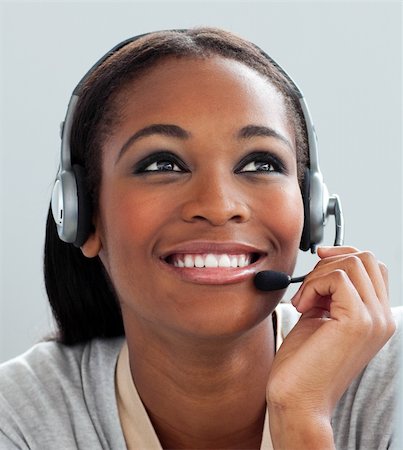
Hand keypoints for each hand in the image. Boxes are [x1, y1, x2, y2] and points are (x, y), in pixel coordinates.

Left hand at [267, 246, 395, 448]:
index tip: (318, 261)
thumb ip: (331, 290)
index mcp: (376, 317)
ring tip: (304, 301)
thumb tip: (327, 257)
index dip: (344, 256)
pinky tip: (303, 307)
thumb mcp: (321, 315)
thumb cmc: (303, 362)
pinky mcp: (358, 321)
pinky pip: (339, 278)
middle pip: (366, 259)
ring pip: (353, 263)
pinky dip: (313, 285)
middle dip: (329, 263)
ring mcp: (374, 319)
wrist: (297, 398)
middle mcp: (382, 317)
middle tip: (308, 287)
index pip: (373, 266)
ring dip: (318, 275)